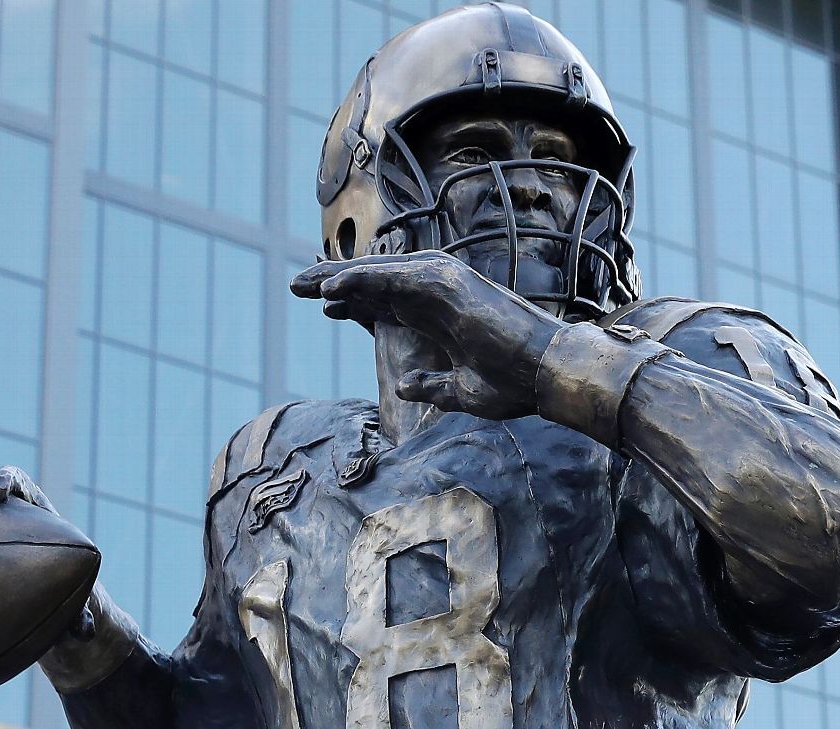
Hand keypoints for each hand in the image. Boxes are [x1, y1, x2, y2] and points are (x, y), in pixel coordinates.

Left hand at [291, 251, 561, 418]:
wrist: (543, 376)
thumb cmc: (511, 383)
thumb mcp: (459, 392)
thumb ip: (431, 386)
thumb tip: (406, 385)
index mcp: (438, 315)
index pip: (385, 301)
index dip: (353, 300)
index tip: (322, 306)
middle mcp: (437, 293)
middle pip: (374, 282)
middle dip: (334, 283)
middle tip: (296, 286)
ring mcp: (441, 283)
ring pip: (377, 274)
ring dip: (338, 277)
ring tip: (302, 284)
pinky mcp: (444, 282)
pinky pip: (389, 277)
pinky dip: (358, 280)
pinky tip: (329, 290)